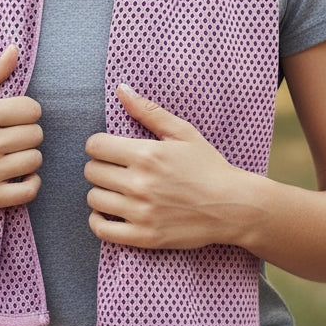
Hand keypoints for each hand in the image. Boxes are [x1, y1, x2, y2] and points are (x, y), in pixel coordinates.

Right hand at [0, 45, 42, 213]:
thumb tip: (15, 50)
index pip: (32, 109)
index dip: (26, 111)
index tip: (14, 117)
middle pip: (36, 134)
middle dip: (27, 133)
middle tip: (11, 136)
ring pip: (35, 160)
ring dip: (27, 157)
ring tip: (12, 155)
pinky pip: (29, 191)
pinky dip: (31, 184)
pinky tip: (19, 176)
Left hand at [84, 84, 241, 248]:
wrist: (233, 206)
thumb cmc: (208, 166)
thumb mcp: (183, 132)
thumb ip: (148, 110)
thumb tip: (120, 89)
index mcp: (146, 154)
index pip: (95, 146)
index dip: (99, 144)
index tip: (109, 149)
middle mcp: (140, 184)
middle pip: (92, 171)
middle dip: (100, 166)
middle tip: (115, 169)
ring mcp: (141, 212)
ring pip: (93, 198)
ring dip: (100, 191)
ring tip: (116, 189)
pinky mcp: (144, 237)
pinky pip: (101, 229)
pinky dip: (98, 220)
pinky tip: (110, 211)